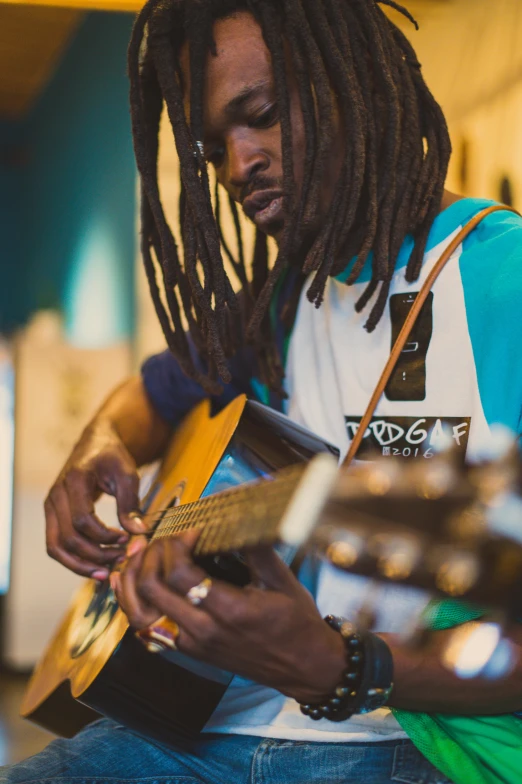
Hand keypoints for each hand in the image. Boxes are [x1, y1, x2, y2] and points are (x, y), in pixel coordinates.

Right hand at [45, 421, 146, 580]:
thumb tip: (139, 533)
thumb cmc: (112, 457)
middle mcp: (56, 495)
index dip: (105, 536)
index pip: (82, 520)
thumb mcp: (127, 473)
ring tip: (107, 573)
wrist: (95, 444)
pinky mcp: (53, 516)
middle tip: (121, 559)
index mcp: (75, 480)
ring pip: (57, 547)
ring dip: (81, 565)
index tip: (127, 539)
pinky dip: (73, 560)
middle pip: (68, 539)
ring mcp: (51, 507)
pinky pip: (56, 545)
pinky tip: (96, 566)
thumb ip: (131, 503)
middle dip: (96, 555)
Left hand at [112, 532, 345, 703]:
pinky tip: (130, 581)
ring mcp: (191, 644)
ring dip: (132, 578)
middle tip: (165, 538)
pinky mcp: (187, 651)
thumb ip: (254, 544)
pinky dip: (131, 603)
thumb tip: (239, 509)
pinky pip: (145, 628)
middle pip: (152, 588)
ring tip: (139, 553)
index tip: (192, 530)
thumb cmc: (296, 621)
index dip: (177, 544)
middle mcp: (203, 631)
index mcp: (229, 610)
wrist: (303, 666)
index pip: (181, 573)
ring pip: (138, 612)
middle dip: (151, 554)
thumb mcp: (281, 578)